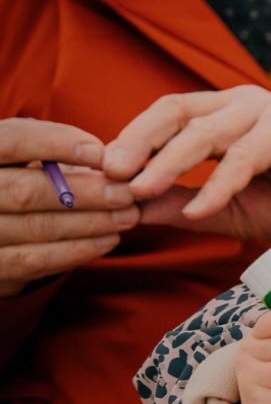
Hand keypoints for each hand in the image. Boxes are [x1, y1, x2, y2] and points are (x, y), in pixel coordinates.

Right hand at [0, 118, 139, 296]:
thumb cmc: (16, 176)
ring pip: (36, 228)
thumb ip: (53, 146)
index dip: (54, 144)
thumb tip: (106, 157)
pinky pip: (37, 260)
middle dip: (83, 193)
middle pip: (24, 191)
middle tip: (126, 193)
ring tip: (127, 216)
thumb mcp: (23, 154)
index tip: (99, 153)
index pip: (10, 142)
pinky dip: (78, 249)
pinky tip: (108, 239)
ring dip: (90, 223)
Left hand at [104, 86, 270, 240]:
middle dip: (139, 141)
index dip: (132, 137)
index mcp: (223, 111)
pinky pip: (244, 158)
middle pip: (176, 110)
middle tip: (113, 172)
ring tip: (141, 190)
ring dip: (168, 162)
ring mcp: (267, 112)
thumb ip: (184, 206)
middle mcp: (241, 103)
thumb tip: (133, 210)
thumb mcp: (226, 208)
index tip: (103, 169)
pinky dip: (217, 186)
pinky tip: (198, 209)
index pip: (166, 113)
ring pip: (205, 132)